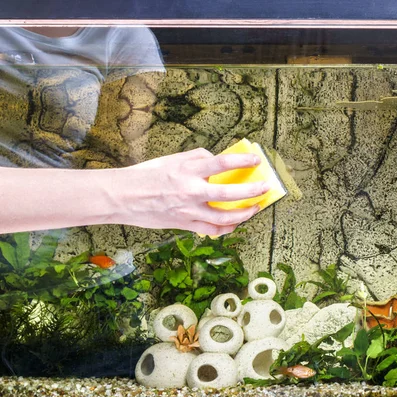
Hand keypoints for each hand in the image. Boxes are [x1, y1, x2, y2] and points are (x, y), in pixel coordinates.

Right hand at [117, 148, 268, 235]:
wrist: (122, 197)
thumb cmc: (146, 176)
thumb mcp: (172, 159)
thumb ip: (197, 158)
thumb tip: (216, 160)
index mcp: (188, 171)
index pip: (223, 163)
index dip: (243, 160)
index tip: (256, 160)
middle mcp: (191, 191)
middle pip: (231, 193)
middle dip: (253, 191)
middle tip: (265, 187)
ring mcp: (189, 211)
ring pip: (225, 217)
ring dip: (244, 214)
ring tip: (254, 208)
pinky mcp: (184, 224)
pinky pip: (211, 230)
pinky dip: (225, 228)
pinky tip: (234, 224)